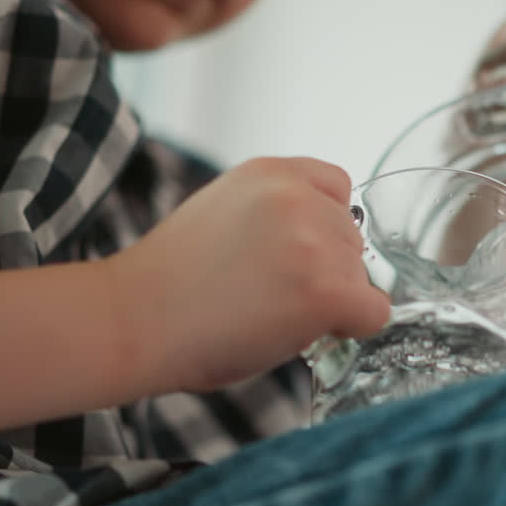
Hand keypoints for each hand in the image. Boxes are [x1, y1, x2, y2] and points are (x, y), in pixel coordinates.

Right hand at [108, 157, 389, 391]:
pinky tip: (306, 334)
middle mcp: (297, 197)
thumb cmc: (167, 284)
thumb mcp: (223, 212)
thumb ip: (276, 212)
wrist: (131, 322)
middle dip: (325, 270)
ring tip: (269, 315)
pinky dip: (350, 330)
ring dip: (331, 302)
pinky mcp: (325, 290)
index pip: (337, 188)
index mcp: (269, 171)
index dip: (322, 228)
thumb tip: (329, 240)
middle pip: (352, 238)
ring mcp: (314, 242)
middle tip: (267, 297)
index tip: (290, 258)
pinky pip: (374, 312)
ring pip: (361, 278)